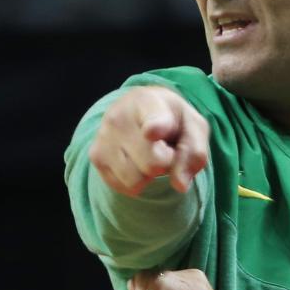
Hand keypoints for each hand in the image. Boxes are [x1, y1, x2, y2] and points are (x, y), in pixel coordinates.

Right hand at [88, 86, 209, 196]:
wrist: (139, 110)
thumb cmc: (172, 121)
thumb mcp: (193, 128)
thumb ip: (194, 153)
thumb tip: (180, 185)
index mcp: (149, 102)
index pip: (153, 122)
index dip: (155, 128)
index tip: (152, 132)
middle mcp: (120, 117)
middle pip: (153, 165)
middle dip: (165, 163)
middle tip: (163, 148)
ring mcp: (104, 137)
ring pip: (136, 181)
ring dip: (148, 175)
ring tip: (148, 153)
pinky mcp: (96, 156)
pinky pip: (123, 187)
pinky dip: (135, 180)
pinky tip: (135, 159)